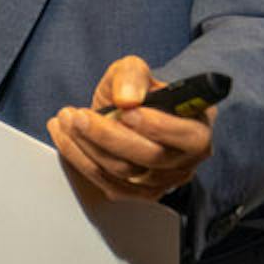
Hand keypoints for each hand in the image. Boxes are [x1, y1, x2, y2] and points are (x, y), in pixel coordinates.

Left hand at [49, 55, 214, 209]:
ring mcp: (164, 180)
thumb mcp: (134, 70)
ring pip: (125, 172)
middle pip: (151, 157)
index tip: (126, 111)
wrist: (127, 114)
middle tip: (79, 116)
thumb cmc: (138, 93)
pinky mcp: (139, 192)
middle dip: (109, 135)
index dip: (158, 126)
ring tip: (66, 120)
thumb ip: (132, 76)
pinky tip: (65, 137)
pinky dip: (81, 160)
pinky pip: (108, 184)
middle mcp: (186, 159)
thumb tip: (127, 98)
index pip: (189, 136)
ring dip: (88, 146)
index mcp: (198, 125)